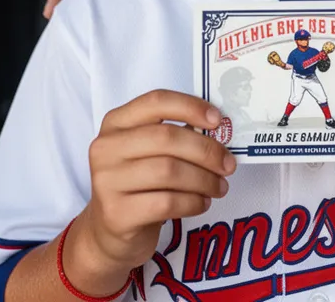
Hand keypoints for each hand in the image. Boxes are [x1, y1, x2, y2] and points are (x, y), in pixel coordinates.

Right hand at [77, 90, 235, 271]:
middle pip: (167, 138)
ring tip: (219, 187)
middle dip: (206, 150)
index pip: (156, 101)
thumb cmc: (138, 185)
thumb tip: (218, 131)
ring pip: (169, 171)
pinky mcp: (116, 214)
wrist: (110, 231)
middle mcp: (105, 148)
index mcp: (116, 123)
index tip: (218, 120)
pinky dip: (193, 202)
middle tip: (228, 165)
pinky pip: (167, 202)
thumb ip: (176, 136)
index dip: (190, 107)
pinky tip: (202, 203)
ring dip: (204, 179)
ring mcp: (107, 181)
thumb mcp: (149, 153)